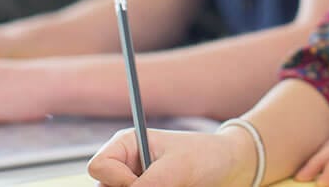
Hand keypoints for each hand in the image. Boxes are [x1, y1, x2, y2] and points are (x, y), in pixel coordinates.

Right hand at [88, 126, 255, 186]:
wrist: (229, 167)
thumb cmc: (204, 157)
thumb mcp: (176, 169)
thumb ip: (148, 184)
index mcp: (126, 145)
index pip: (98, 167)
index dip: (116, 180)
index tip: (139, 182)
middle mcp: (125, 166)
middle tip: (161, 185)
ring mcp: (134, 183)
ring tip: (174, 185)